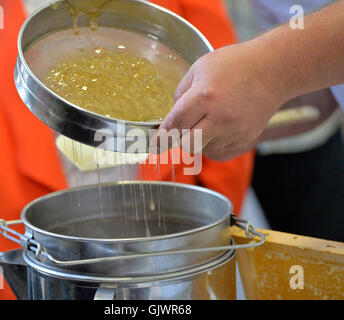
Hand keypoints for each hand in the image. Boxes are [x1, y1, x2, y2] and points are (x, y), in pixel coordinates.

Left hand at [155, 42, 289, 160]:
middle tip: (180, 129)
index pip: (176, 123)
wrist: (273, 70)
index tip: (154, 145)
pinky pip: (219, 154)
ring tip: (207, 120)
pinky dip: (212, 146)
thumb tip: (173, 116)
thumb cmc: (235, 64)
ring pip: (202, 151)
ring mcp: (235, 131)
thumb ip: (181, 93)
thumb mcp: (200, 68)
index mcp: (206, 96)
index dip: (161, 136)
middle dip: (178, 138)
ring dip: (197, 140)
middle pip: (187, 144)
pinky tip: (217, 130)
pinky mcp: (245, 139)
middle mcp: (220, 118)